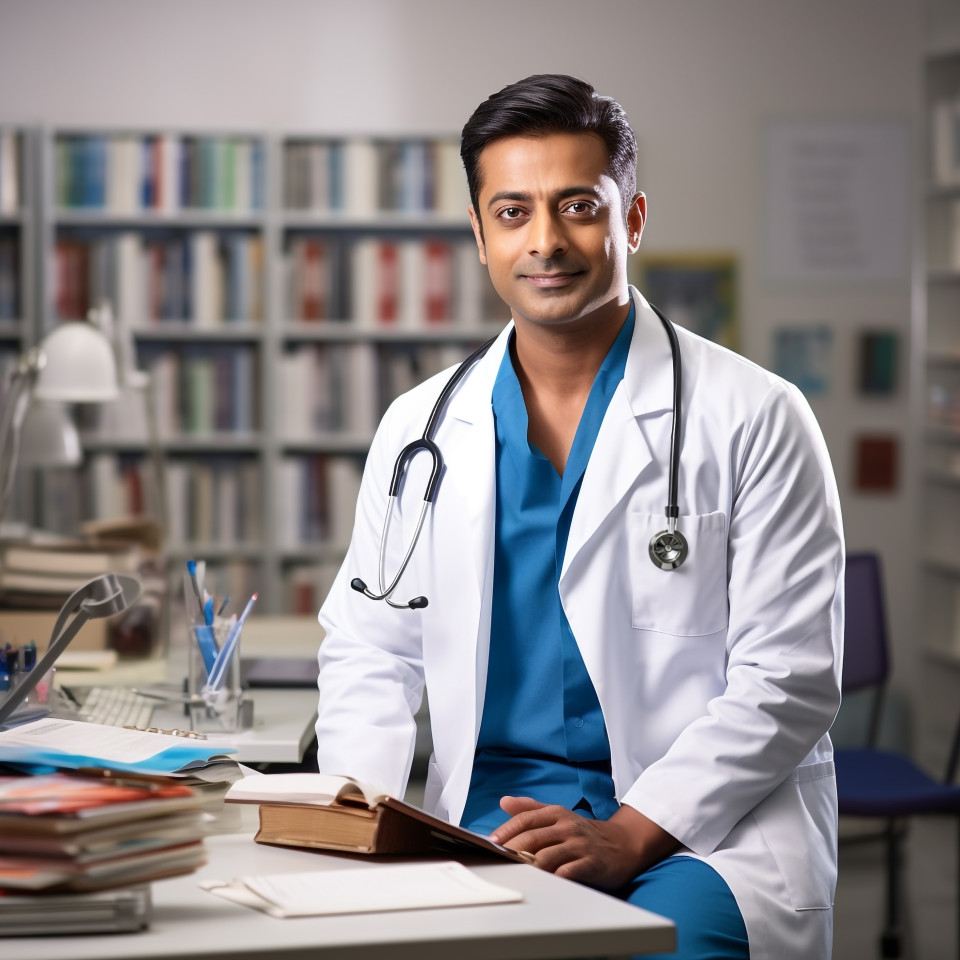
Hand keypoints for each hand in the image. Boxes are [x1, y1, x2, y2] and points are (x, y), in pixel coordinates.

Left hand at [489, 796, 679, 889]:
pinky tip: (542, 882)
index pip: (526, 818)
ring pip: (548, 855)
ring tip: (514, 873)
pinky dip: (553, 878)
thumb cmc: (583, 832)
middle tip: (496, 859)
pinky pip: (568, 872)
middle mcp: (567, 826)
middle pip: (533, 837)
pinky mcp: (591, 864)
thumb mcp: (559, 815)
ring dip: (529, 865)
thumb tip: (503, 801)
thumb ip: (531, 809)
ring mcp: (579, 845)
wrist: (623, 844)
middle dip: (512, 849)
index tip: (491, 842)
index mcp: (557, 813)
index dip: (507, 830)